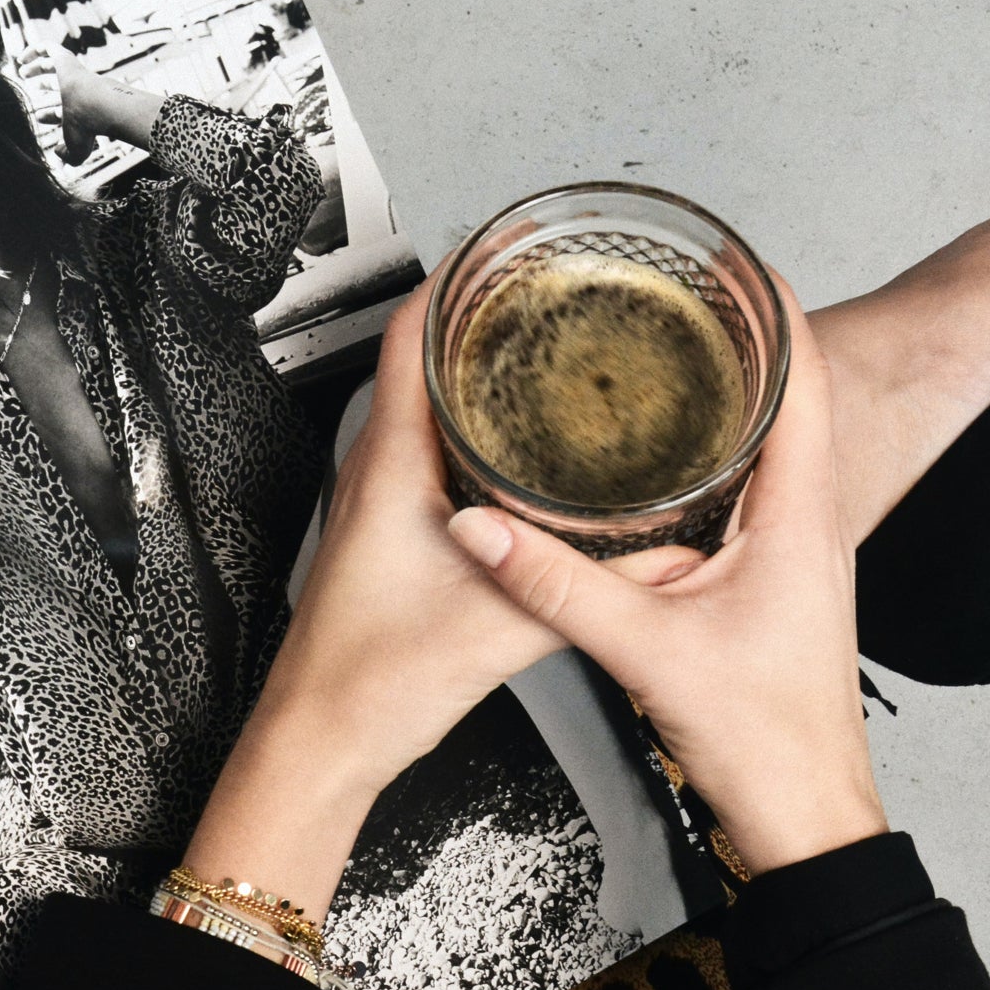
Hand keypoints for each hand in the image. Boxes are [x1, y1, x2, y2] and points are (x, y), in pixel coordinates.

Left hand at [15, 44, 95, 163]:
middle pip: (57, 85)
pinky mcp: (64, 58)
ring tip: (22, 72)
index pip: (62, 108)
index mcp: (79, 108)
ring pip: (52, 65)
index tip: (38, 117)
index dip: (48, 113)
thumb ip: (68, 156)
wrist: (94, 106)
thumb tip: (59, 154)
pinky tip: (21, 58)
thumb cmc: (85, 129)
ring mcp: (71, 72)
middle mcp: (76, 88)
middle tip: (30, 88)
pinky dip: (34, 50)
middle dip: (43, 87)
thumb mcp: (75, 149)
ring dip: (36, 68)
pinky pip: (48, 47)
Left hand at [179, 280, 700, 915]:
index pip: (414, 332)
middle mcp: (378, 470)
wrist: (321, 743)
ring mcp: (381, 501)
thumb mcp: (501, 628)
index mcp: (392, 464)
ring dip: (486, 374)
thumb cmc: (370, 683)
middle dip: (491, 317)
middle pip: (427, 358)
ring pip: (434, 407)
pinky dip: (484, 431)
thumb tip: (668, 557)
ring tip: (554, 356)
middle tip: (554, 294)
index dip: (462, 276)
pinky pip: (439, 455)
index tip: (512, 247)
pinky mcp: (393, 536)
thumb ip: (587, 585)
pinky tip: (530, 453)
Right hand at [445, 279, 888, 874]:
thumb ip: (556, 584)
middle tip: (681, 285)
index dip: (772, 306)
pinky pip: (749, 486)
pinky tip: (664, 453)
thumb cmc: (765, 741)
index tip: (732, 254)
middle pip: (787, 393)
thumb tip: (483, 527)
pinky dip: (713, 448)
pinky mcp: (769, 578)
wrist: (803, 819)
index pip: (803, 376)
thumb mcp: (646, 650)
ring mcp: (792, 549)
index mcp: (799, 513)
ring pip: (769, 440)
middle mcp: (807, 519)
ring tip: (668, 346)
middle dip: (737, 332)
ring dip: (729, 388)